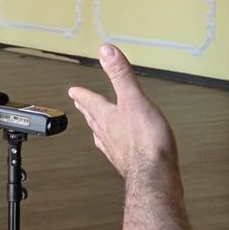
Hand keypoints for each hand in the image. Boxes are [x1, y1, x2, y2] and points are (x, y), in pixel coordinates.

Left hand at [68, 45, 178, 183]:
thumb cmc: (146, 142)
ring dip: (97, 128)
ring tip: (95, 126)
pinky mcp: (129, 164)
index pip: (90, 101)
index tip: (73, 90)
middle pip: (93, 119)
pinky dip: (114, 144)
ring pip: (102, 136)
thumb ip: (120, 75)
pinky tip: (119, 148)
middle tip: (79, 105)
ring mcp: (117, 151)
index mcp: (107, 117)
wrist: (155, 177)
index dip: (82, 93)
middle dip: (86, 110)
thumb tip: (106, 52)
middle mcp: (108, 135)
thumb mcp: (134, 99)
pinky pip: (116, 150)